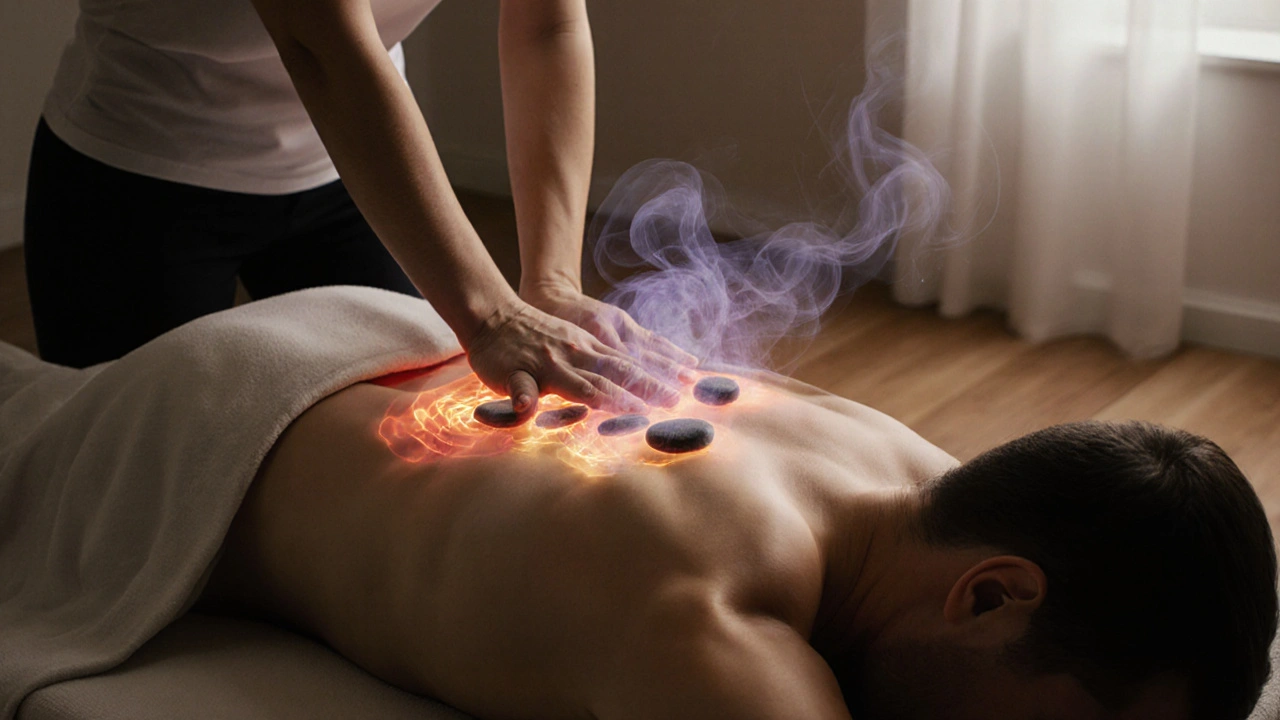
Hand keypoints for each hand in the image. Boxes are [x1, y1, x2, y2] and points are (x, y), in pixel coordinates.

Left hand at [464, 297, 690, 422]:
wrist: (496, 313)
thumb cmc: (497, 352)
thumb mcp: (498, 374)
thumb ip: (517, 391)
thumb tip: (523, 407)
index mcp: (555, 367)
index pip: (591, 389)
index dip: (616, 402)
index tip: (640, 415)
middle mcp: (578, 351)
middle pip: (620, 370)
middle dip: (649, 386)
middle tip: (676, 402)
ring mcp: (590, 340)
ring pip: (632, 355)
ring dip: (661, 368)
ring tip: (689, 380)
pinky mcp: (597, 332)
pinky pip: (634, 342)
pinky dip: (659, 351)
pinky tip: (682, 359)